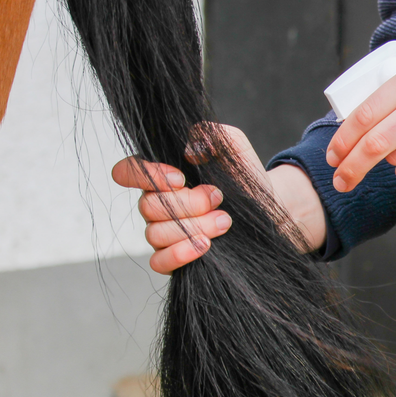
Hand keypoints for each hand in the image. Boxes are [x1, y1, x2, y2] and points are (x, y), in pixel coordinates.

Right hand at [112, 125, 326, 273]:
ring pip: (155, 233)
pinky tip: (205, 245)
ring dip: (193, 227)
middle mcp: (158, 205)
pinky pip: (159, 262)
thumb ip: (212, 134)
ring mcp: (164, 233)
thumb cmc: (245, 179)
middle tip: (219, 198)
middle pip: (148, 206)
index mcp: (162, 176)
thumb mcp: (234, 146)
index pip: (128, 172)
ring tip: (224, 221)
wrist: (267, 210)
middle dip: (187, 203)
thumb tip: (190, 148)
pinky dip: (179, 254)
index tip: (180, 179)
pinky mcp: (176, 258)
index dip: (145, 175)